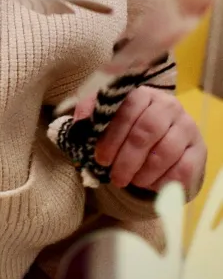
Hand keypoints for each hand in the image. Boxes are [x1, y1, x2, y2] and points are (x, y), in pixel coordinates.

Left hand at [76, 87, 205, 197]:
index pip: (127, 110)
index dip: (112, 136)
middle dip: (127, 158)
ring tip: (132, 181)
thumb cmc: (130, 127)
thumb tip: (79, 121)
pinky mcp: (199, 150)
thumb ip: (92, 112)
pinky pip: (184, 169)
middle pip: (147, 130)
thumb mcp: (109, 115)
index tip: (100, 158)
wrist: (164, 139)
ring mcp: (186, 127)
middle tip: (115, 177)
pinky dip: (164, 181)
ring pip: (166, 151)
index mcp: (144, 93)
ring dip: (145, 172)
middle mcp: (168, 105)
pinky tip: (151, 186)